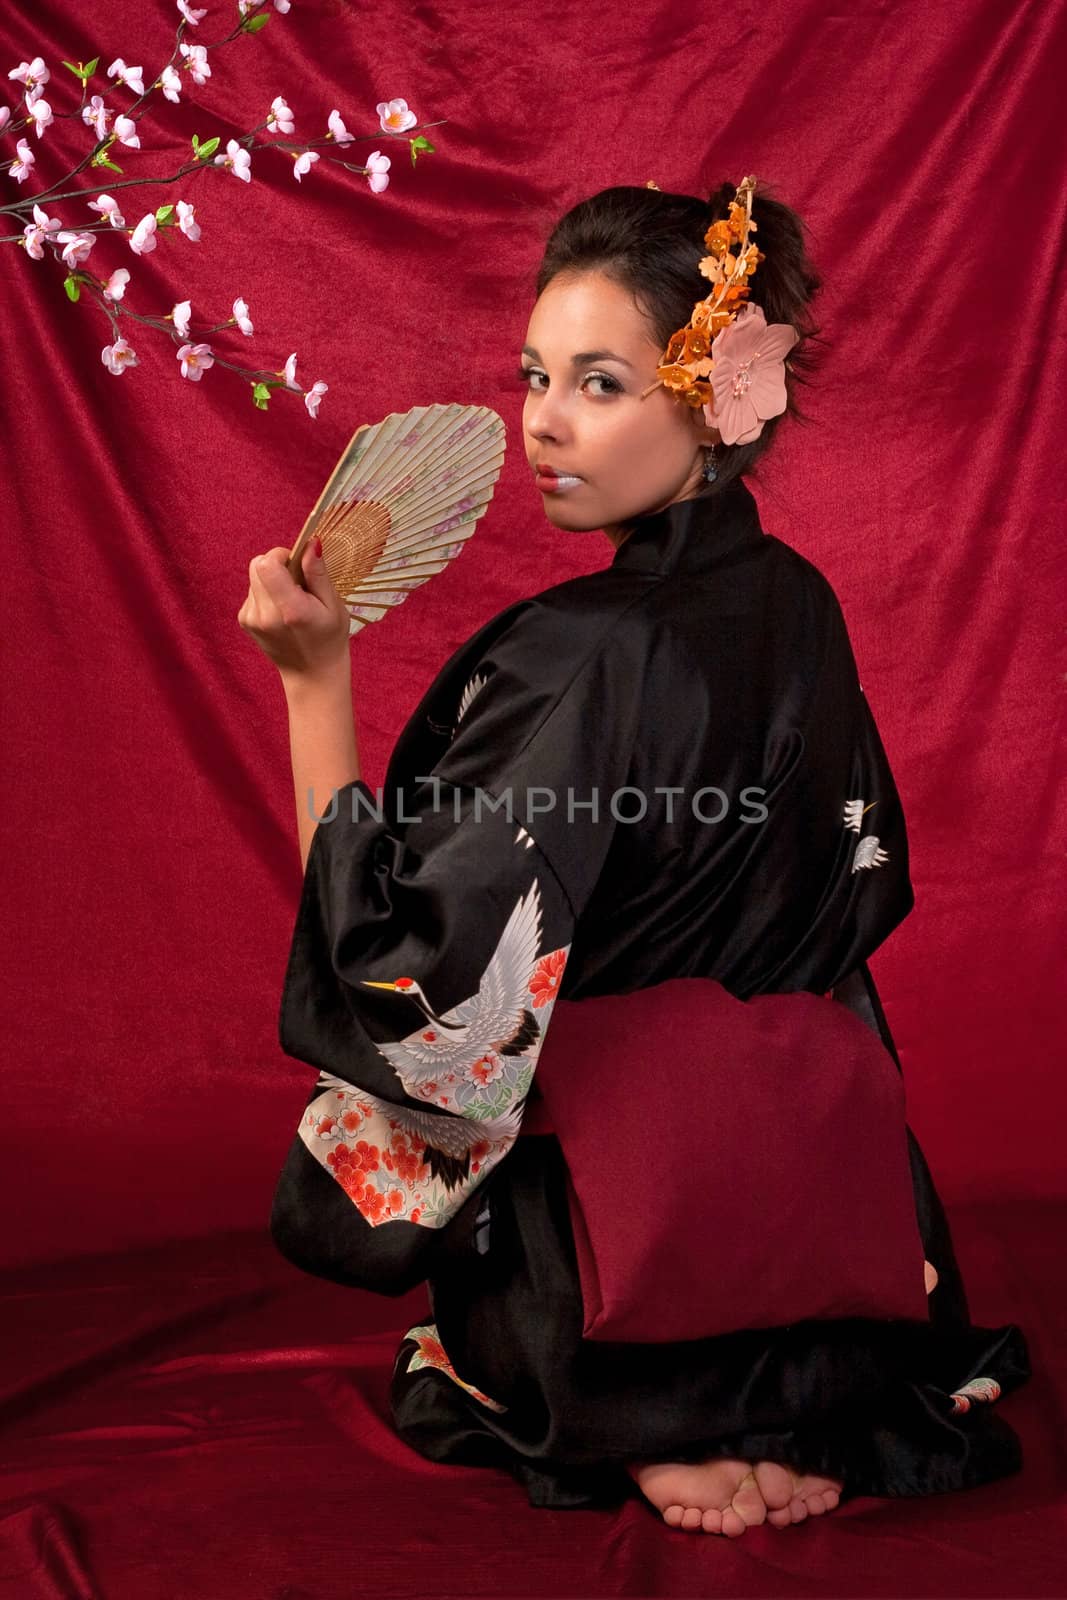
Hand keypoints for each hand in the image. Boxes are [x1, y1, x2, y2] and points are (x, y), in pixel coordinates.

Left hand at [237, 540, 350, 679]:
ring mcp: (251, 619)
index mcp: (290, 610)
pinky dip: (266, 593)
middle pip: (256, 566)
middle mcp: (265, 615)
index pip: (266, 565)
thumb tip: (310, 543)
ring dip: (272, 580)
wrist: (312, 674)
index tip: (295, 562)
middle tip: (296, 581)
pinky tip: (281, 610)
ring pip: (254, 577)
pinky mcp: (245, 621)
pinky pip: (252, 591)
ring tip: (291, 600)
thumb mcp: (333, 605)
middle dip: (276, 564)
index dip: (280, 555)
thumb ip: (318, 573)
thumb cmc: (329, 638)